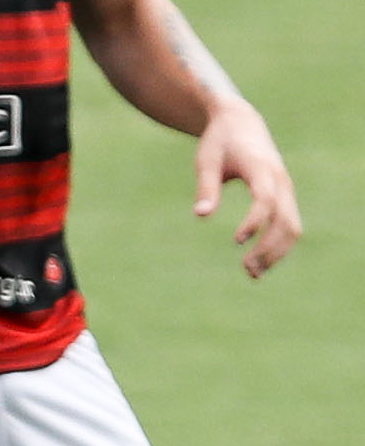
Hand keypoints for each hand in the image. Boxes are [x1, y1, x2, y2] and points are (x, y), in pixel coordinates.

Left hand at [195, 104, 300, 278]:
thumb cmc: (220, 142)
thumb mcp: (207, 161)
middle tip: (245, 270)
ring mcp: (285, 188)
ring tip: (251, 273)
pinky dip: (278, 245)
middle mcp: (280, 180)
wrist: (241, 122)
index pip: (265, 199)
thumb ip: (206, 187)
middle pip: (285, 219)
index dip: (254, 222)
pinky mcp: (283, 196)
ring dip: (276, 251)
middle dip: (268, 247)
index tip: (236, 241)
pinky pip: (288, 223)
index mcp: (261, 168)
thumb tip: (202, 215)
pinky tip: (258, 263)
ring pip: (292, 225)